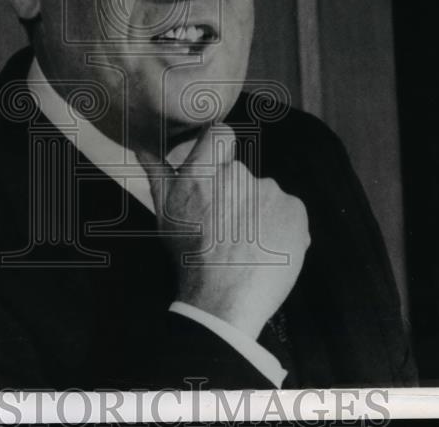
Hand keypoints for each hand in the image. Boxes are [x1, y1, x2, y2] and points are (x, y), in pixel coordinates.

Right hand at [138, 125, 310, 339]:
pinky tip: (268, 248)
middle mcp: (238, 175)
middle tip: (228, 228)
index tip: (218, 173)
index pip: (220, 134)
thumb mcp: (165, 214)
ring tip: (248, 245)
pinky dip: (282, 226)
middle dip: (236, 195)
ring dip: (260, 213)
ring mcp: (271, 192)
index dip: (220, 150)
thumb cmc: (189, 257)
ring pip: (266, 195)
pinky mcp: (295, 210)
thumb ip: (157, 173)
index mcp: (205, 173)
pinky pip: (289, 211)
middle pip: (242, 174)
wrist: (224, 302)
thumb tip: (142, 144)